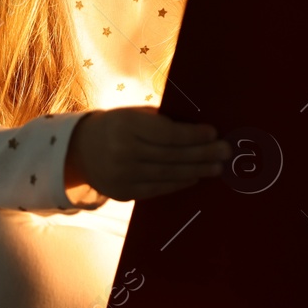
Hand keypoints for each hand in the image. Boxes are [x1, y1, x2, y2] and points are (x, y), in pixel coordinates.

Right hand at [64, 107, 228, 201]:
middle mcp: (122, 152)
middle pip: (171, 156)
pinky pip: (156, 189)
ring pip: (167, 175)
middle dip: (203, 154)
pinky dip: (178, 184)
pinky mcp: (121, 193)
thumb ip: (164, 121)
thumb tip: (202, 131)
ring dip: (196, 171)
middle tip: (226, 152)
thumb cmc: (119, 125)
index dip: (193, 135)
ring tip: (217, 167)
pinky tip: (194, 177)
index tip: (214, 133)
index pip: (167, 134)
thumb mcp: (136, 114)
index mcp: (126, 125)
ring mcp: (121, 176)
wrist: (81, 149)